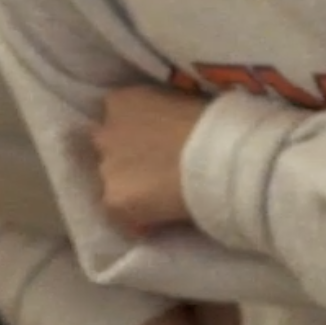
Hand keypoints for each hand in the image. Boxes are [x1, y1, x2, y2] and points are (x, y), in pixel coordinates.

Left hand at [91, 85, 210, 236]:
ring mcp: (106, 168)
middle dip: (126, 159)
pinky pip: (122, 216)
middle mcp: (105, 133)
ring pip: (112, 182)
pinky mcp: (114, 200)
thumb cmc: (215, 124)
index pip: (115, 117)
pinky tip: (156, 223)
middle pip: (108, 149)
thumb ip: (162, 115)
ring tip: (158, 199)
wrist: (220, 157)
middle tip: (154, 171)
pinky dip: (136, 220)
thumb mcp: (181, 102)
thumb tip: (165, 130)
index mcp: (121, 101)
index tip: (153, 143)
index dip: (134, 133)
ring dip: (130, 188)